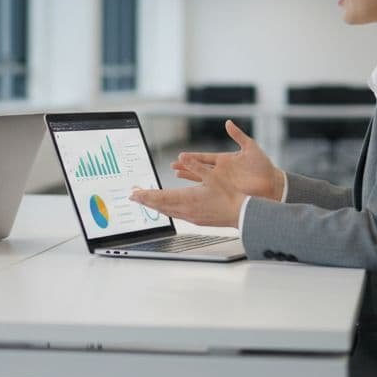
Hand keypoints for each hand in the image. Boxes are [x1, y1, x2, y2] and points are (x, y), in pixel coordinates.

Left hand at [130, 164, 246, 227]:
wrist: (244, 214)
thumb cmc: (231, 196)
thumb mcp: (213, 177)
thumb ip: (196, 166)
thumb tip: (183, 156)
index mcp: (188, 199)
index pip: (160, 198)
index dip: (146, 195)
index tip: (134, 194)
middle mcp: (187, 210)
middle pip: (160, 206)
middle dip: (146, 200)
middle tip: (133, 197)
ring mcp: (191, 217)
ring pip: (167, 211)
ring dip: (155, 206)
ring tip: (146, 201)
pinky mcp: (197, 220)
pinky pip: (176, 214)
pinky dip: (167, 210)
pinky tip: (166, 208)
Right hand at [171, 119, 283, 201]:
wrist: (271, 182)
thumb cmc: (263, 165)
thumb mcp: (250, 147)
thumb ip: (238, 135)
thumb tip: (228, 122)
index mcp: (224, 160)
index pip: (204, 158)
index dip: (192, 157)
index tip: (180, 156)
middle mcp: (221, 171)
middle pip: (199, 168)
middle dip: (185, 167)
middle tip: (172, 166)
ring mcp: (222, 182)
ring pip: (201, 179)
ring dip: (189, 177)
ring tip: (176, 175)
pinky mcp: (226, 191)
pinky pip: (210, 190)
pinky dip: (200, 190)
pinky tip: (190, 190)